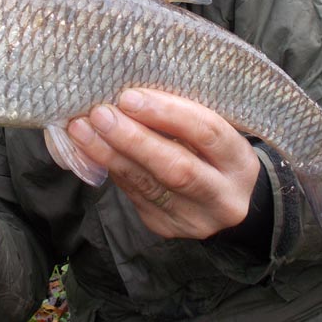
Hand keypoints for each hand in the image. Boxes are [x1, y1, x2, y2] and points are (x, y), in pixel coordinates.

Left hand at [67, 89, 259, 238]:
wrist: (223, 199)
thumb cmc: (211, 150)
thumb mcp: (212, 130)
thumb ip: (182, 114)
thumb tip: (129, 93)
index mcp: (240, 162)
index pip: (206, 132)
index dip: (166, 113)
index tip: (129, 97)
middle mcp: (223, 196)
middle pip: (176, 167)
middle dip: (133, 139)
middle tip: (100, 114)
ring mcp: (195, 219)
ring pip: (147, 185)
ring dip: (109, 154)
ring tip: (81, 129)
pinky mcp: (167, 228)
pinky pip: (133, 195)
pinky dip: (110, 168)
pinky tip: (88, 149)